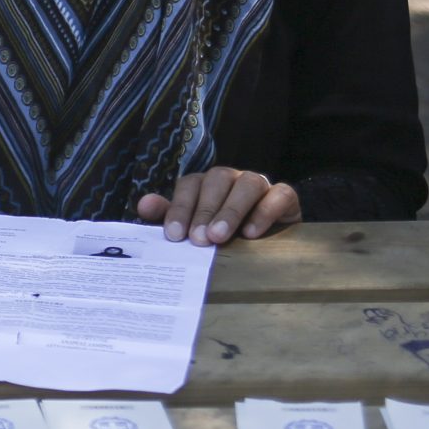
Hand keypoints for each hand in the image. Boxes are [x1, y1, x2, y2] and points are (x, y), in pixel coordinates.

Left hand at [135, 168, 301, 244]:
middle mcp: (232, 179)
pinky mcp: (285, 197)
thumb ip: (170, 217)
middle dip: (204, 211)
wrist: (269, 248)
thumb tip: (143, 206)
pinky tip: (252, 233)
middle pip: (216, 181)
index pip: (189, 185)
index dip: (180, 208)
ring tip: (219, 236)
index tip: (174, 236)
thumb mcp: (195, 230)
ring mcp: (260, 185)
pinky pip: (279, 194)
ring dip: (231, 210)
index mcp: (206, 184)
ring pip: (247, 183)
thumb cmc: (224, 237)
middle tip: (197, 240)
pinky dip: (265, 211)